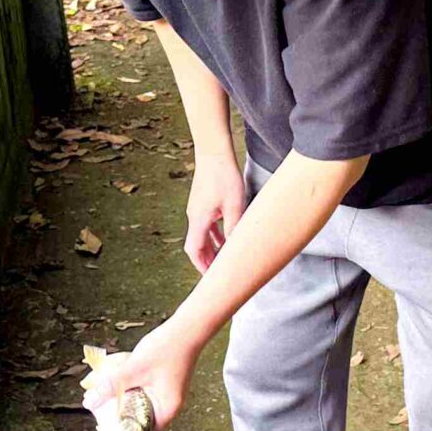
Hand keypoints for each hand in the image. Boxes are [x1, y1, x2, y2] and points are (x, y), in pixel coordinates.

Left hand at [82, 317, 202, 429]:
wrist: (187, 328)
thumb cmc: (166, 349)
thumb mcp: (134, 369)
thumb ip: (112, 386)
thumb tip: (90, 403)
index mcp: (166, 410)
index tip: (105, 430)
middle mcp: (169, 406)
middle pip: (140, 419)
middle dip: (119, 415)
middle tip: (100, 412)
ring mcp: (168, 394)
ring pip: (140, 404)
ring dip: (124, 400)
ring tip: (105, 397)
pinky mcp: (164, 383)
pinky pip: (145, 393)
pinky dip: (131, 389)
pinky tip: (119, 382)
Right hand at [183, 153, 246, 272]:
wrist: (214, 152)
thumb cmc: (224, 176)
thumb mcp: (235, 204)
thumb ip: (234, 228)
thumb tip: (237, 248)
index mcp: (199, 219)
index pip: (194, 250)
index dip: (201, 266)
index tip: (211, 278)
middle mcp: (194, 216)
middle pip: (196, 245)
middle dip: (207, 261)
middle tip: (219, 274)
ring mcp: (197, 209)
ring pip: (202, 235)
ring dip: (212, 248)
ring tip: (224, 259)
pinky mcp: (202, 202)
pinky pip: (206, 225)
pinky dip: (214, 235)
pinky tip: (226, 237)